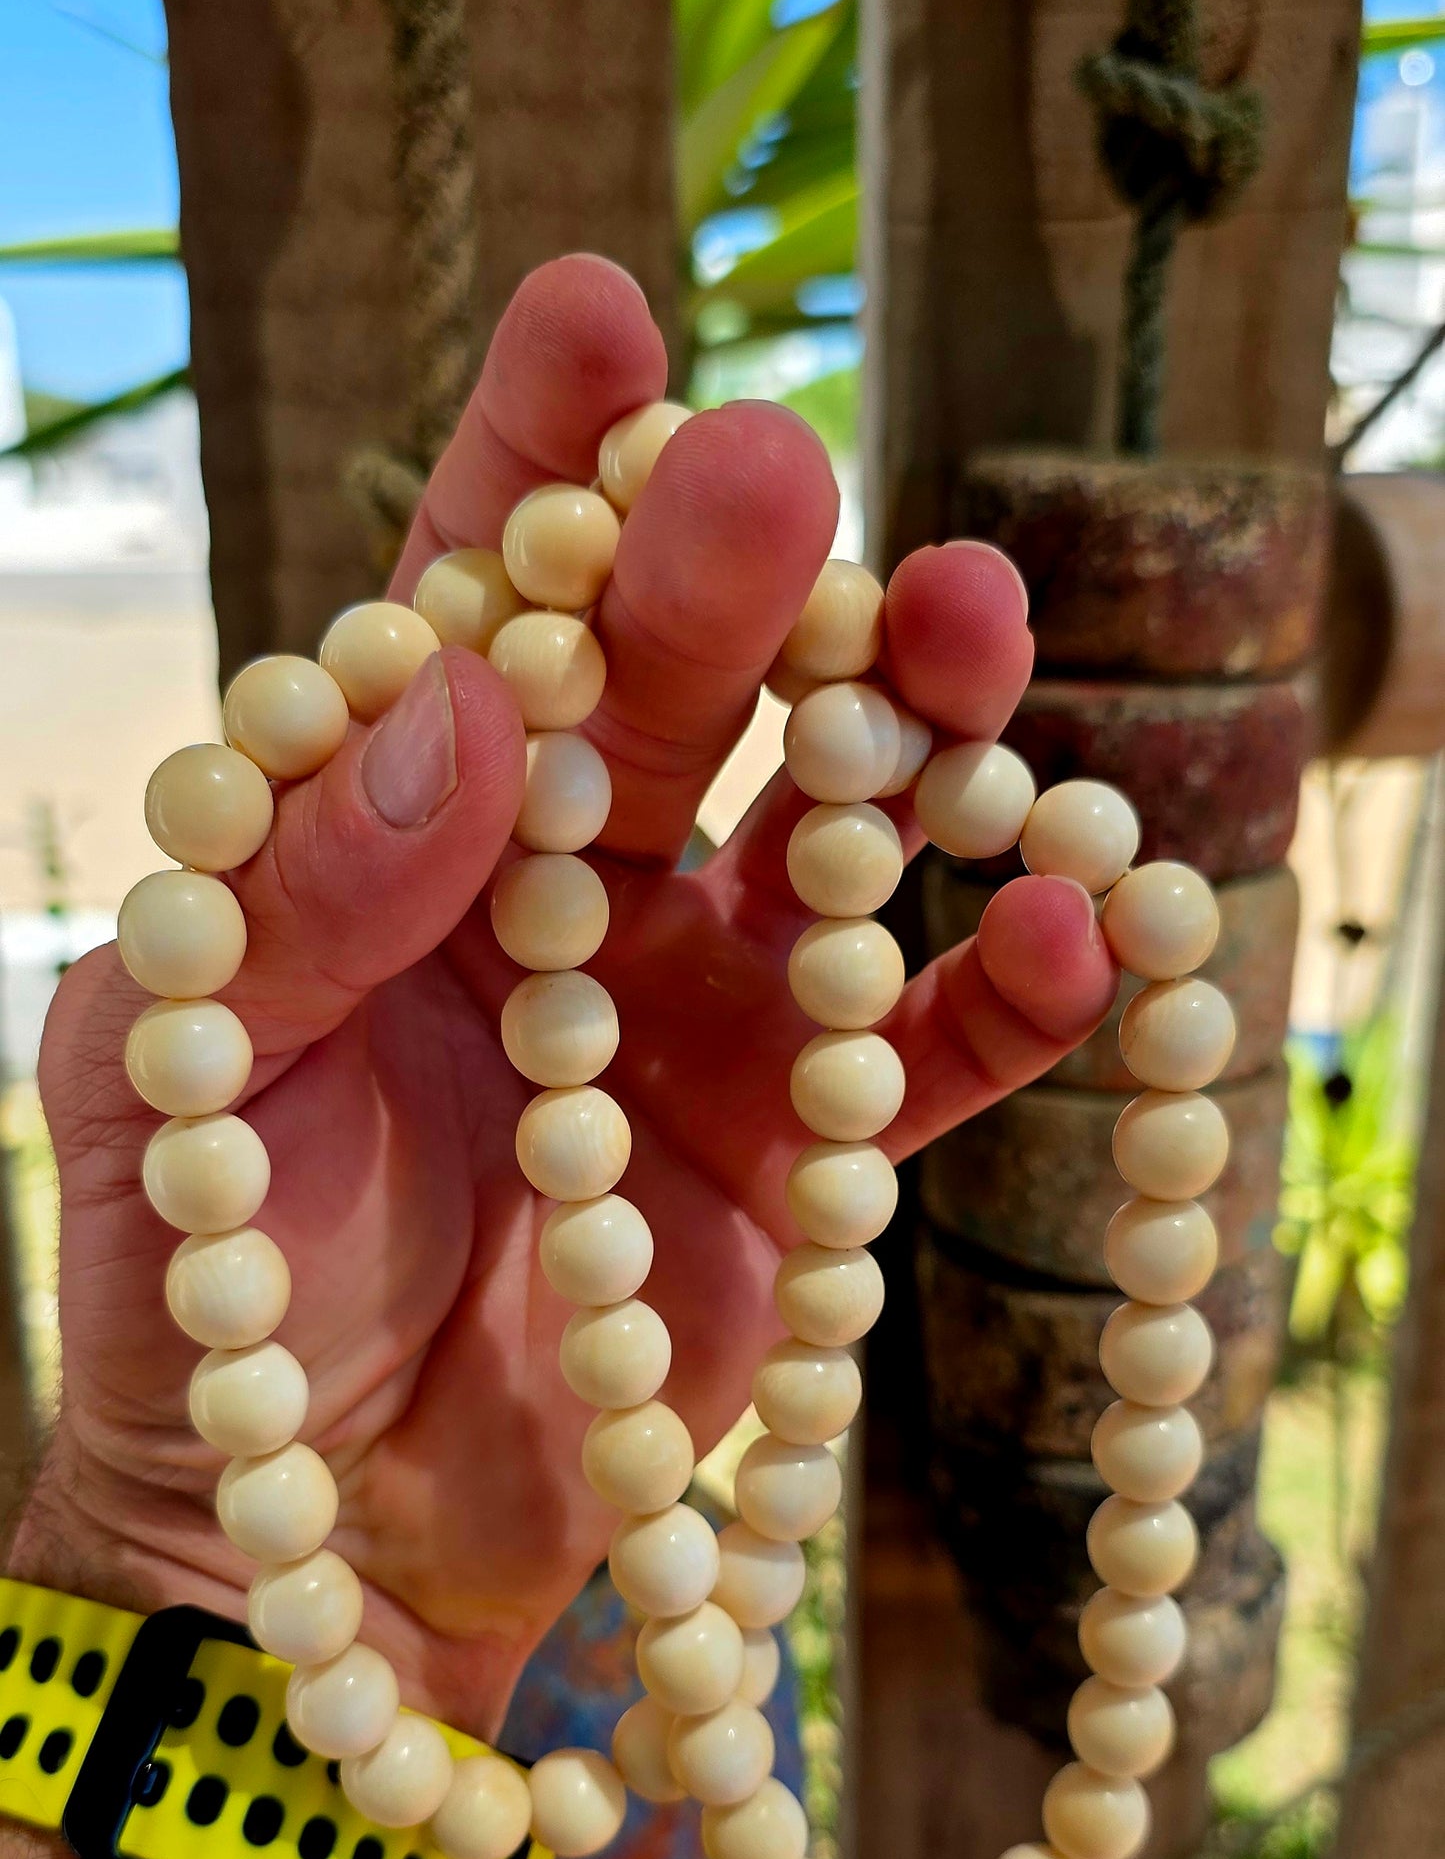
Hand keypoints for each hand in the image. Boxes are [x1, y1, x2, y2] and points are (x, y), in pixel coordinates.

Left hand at [15, 253, 1114, 1725]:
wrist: (313, 1545)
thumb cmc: (211, 1292)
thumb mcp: (186, 1078)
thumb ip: (307, 894)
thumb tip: (456, 702)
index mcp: (396, 834)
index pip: (467, 603)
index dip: (534, 457)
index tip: (599, 313)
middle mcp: (563, 888)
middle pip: (674, 692)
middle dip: (731, 573)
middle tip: (781, 479)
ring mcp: (696, 1019)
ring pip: (833, 831)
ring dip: (912, 726)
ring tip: (971, 633)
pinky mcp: (801, 1163)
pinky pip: (930, 1058)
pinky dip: (1010, 990)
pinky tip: (1062, 912)